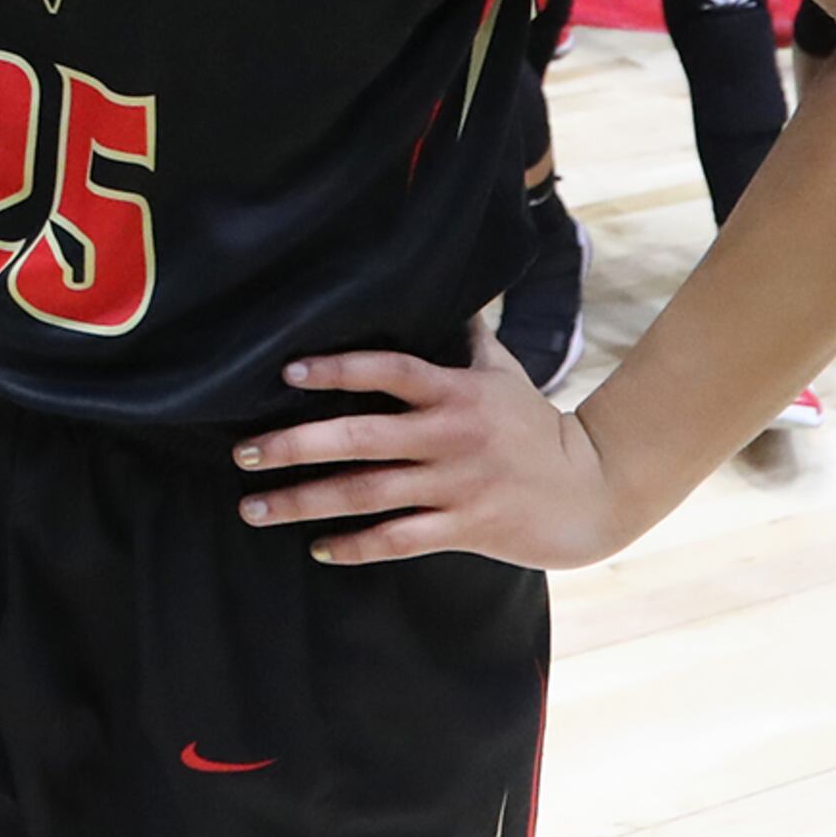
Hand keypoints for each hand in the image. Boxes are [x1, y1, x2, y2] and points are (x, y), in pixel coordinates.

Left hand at [229, 327, 631, 570]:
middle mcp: (450, 437)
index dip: (338, 369)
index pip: (389, 370)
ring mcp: (456, 485)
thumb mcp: (503, 372)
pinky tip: (316, 547)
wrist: (592, 490)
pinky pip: (398, 540)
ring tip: (253, 508)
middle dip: (294, 445)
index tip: (288, 372)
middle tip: (242, 453)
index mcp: (455, 391)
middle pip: (360, 438)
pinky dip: (355, 546)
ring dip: (304, 501)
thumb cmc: (536, 425)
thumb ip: (465, 337)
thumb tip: (443, 289)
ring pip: (367, 494)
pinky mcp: (464, 527)